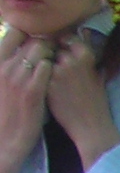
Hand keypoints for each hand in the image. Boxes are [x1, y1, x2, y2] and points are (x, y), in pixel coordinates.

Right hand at [0, 27, 50, 172]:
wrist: (5, 139)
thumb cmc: (7, 111)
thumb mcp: (2, 84)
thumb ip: (10, 66)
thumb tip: (23, 53)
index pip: (14, 33)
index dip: (31, 35)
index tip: (40, 42)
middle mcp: (4, 66)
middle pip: (32, 40)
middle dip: (47, 44)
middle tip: (56, 54)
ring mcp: (18, 77)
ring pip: (41, 50)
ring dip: (54, 54)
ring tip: (60, 64)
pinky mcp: (32, 90)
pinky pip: (47, 67)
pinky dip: (57, 67)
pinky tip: (61, 76)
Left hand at [43, 34, 118, 168]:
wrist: (90, 124)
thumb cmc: (96, 101)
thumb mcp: (97, 73)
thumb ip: (87, 53)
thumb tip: (84, 32)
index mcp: (85, 56)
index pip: (68, 38)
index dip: (64, 44)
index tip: (65, 52)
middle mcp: (70, 61)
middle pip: (53, 49)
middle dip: (55, 56)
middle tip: (62, 72)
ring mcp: (56, 72)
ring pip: (44, 61)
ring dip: (47, 68)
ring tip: (58, 82)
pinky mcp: (46, 83)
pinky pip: (39, 74)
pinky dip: (43, 79)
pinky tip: (52, 90)